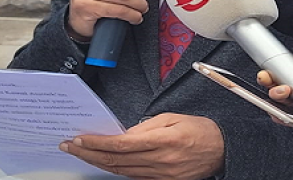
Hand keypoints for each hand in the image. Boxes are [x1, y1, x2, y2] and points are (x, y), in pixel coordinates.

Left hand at [60, 113, 223, 179]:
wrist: (223, 150)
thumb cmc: (201, 130)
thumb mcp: (173, 118)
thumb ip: (146, 126)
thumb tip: (122, 134)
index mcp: (164, 141)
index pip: (121, 144)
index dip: (97, 143)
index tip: (80, 139)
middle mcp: (160, 161)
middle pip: (116, 161)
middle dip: (88, 154)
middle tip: (69, 147)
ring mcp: (161, 175)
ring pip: (121, 172)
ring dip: (97, 163)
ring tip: (80, 154)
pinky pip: (133, 177)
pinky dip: (115, 170)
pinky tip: (102, 163)